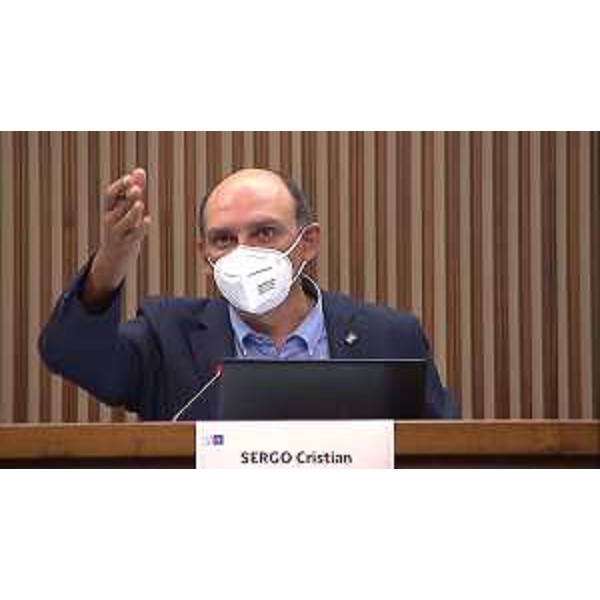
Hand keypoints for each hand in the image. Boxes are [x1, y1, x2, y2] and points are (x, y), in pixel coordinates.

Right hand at [82, 167, 150, 307]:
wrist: (112, 258)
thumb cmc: (121, 228)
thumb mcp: (125, 209)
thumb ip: (133, 190)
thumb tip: (140, 170)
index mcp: (109, 209)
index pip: (110, 195)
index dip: (120, 186)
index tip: (130, 178)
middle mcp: (110, 221)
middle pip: (118, 207)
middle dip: (127, 198)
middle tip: (137, 189)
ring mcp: (117, 234)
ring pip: (125, 222)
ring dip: (132, 213)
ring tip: (141, 204)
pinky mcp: (126, 244)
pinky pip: (134, 236)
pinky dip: (141, 228)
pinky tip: (148, 220)